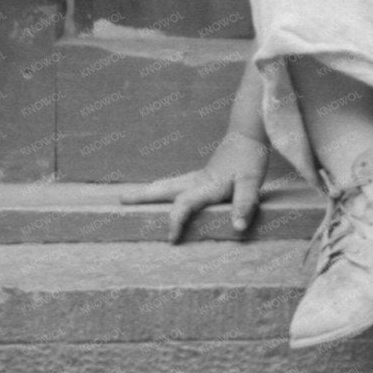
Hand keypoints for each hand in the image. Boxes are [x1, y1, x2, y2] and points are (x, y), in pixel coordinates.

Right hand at [119, 130, 270, 243]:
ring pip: (169, 184)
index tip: (170, 239)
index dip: (175, 222)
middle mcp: (197, 181)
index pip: (184, 206)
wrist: (249, 132)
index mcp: (206, 186)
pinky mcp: (205, 173)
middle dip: (143, 197)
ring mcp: (199, 176)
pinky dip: (166, 187)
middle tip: (121, 201)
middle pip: (165, 189)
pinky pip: (179, 182)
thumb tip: (237, 228)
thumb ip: (245, 204)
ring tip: (133, 197)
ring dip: (151, 191)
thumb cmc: (250, 158)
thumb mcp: (252, 182)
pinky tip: (166, 190)